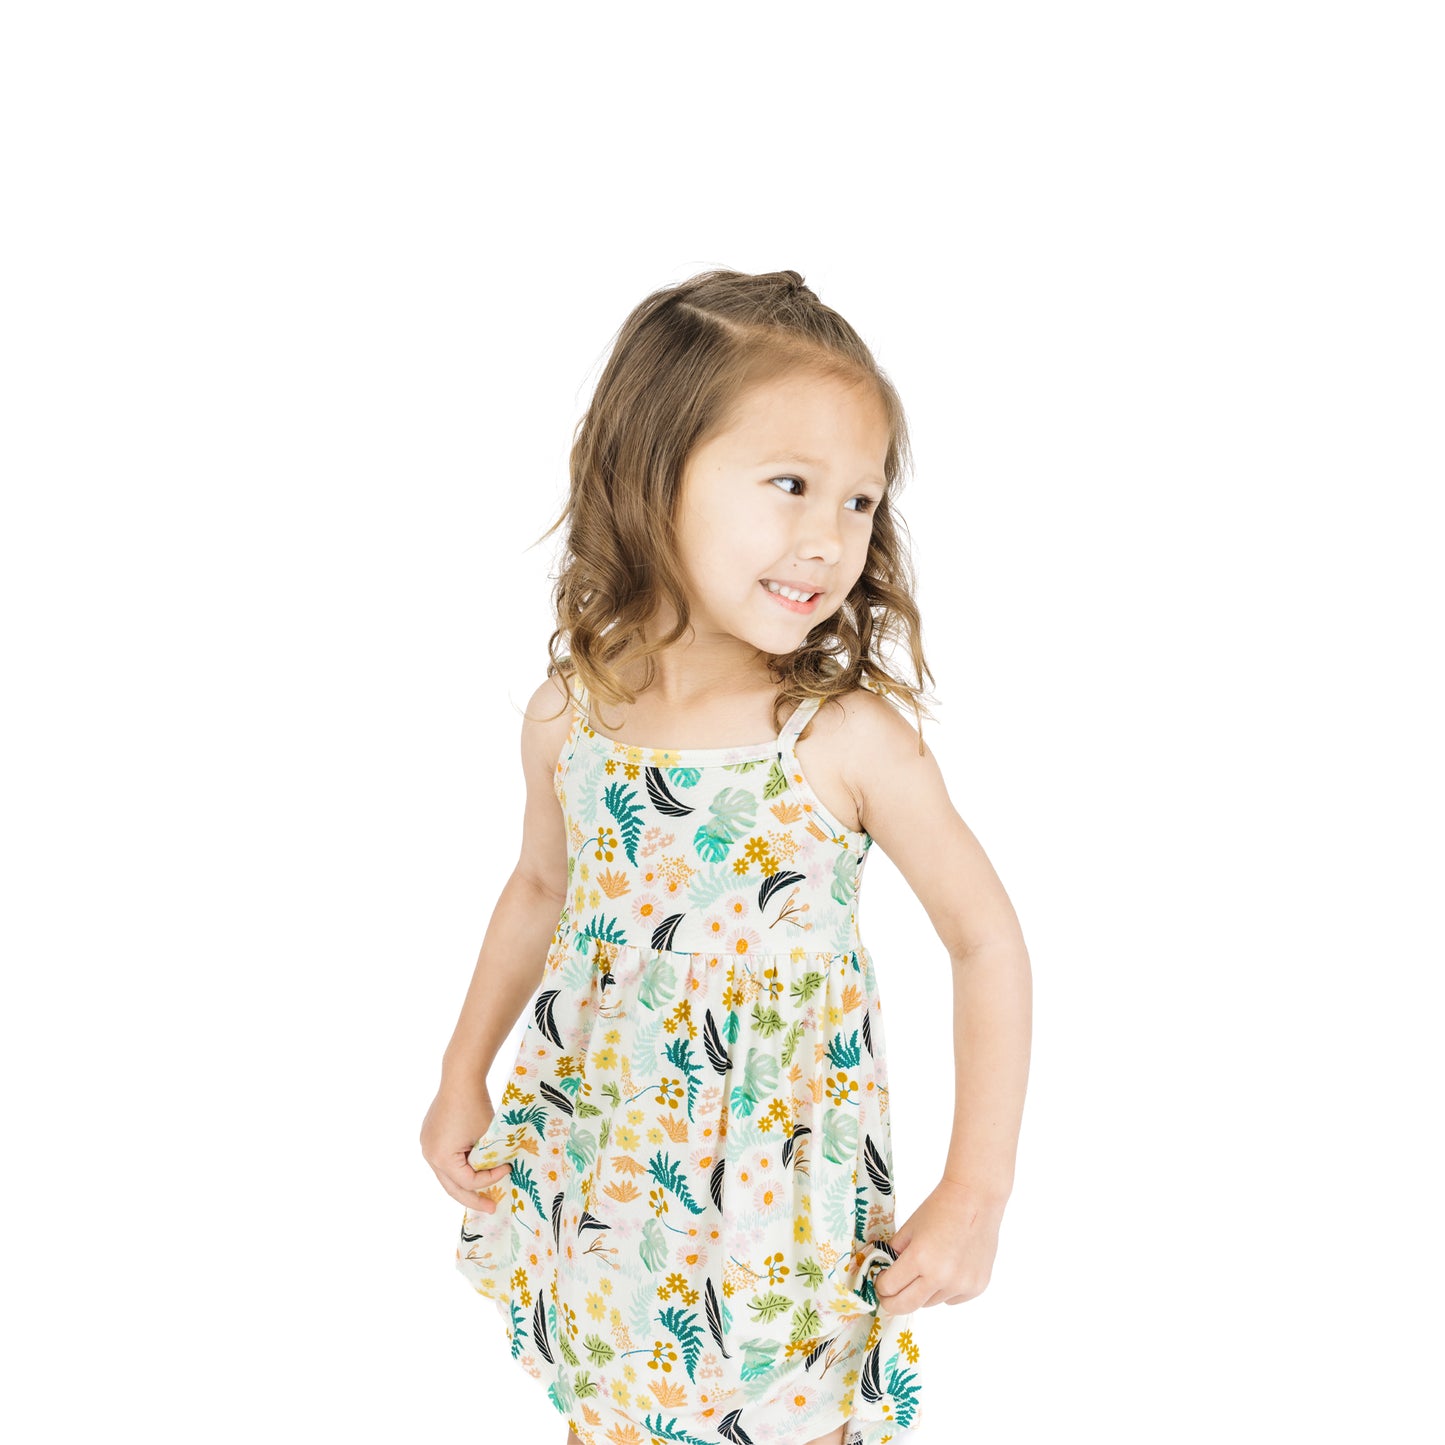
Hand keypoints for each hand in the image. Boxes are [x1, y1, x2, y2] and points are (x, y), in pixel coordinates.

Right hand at [420, 1082, 508, 1209]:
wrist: (461, 1077)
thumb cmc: (476, 1106)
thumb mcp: (486, 1137)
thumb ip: (487, 1161)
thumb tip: (496, 1176)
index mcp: (441, 1158)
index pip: (468, 1181)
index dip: (490, 1179)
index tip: (508, 1168)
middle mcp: (429, 1154)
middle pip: (452, 1186)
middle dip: (472, 1199)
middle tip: (491, 1208)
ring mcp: (426, 1145)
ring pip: (447, 1174)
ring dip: (464, 1183)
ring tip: (481, 1194)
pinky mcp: (429, 1135)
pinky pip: (444, 1159)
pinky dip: (458, 1167)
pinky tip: (472, 1169)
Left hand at [872, 1176, 1005, 1312]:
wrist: (975, 1198)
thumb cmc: (940, 1208)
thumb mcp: (909, 1228)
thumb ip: (894, 1253)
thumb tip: (884, 1274)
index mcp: (920, 1258)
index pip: (890, 1287)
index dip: (880, 1286)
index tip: (879, 1283)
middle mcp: (941, 1277)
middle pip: (907, 1305)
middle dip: (892, 1303)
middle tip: (887, 1297)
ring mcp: (961, 1285)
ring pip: (930, 1302)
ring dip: (921, 1293)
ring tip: (926, 1269)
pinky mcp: (976, 1287)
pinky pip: (950, 1299)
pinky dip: (944, 1290)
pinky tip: (948, 1268)